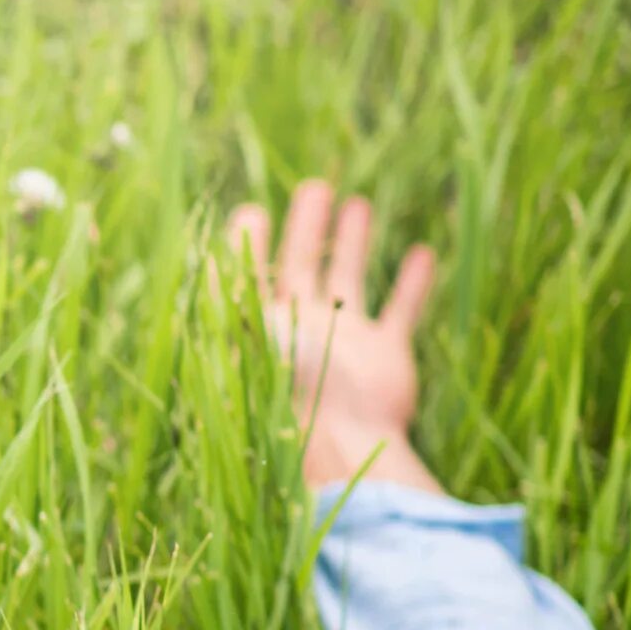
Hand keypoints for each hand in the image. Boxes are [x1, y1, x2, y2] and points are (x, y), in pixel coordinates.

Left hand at [227, 179, 444, 494]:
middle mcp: (299, 329)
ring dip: (352, 242)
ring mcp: (344, 341)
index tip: (249, 211)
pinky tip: (422, 252)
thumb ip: (233, 294)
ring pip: (348, 279)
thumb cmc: (286, 389)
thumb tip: (208, 256)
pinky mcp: (385, 356)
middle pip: (299, 267)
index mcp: (258, 327)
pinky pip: (401, 311)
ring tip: (356, 202)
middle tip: (313, 188)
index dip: (246, 244)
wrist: (341, 442)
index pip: (246, 276)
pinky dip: (412, 283)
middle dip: (304, 228)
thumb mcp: (249, 333)